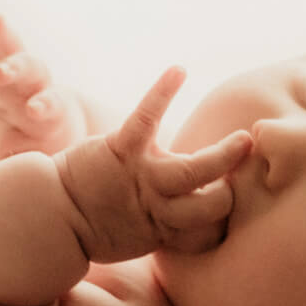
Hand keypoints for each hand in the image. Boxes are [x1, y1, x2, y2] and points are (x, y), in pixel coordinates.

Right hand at [0, 5, 89, 158]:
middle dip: (15, 69)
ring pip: (7, 51)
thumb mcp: (41, 162)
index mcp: (50, 112)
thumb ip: (25, 162)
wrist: (46, 129)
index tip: (35, 110)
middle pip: (28, 70)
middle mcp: (33, 86)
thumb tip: (5, 169)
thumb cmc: (45, 150)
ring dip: (1, 37)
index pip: (48, 105)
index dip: (42, 105)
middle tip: (2, 73)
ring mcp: (11, 74)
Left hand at [54, 67, 251, 262]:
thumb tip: (210, 223)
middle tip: (252, 167)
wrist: (54, 214)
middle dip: (232, 192)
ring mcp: (142, 177)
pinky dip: (162, 92)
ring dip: (222, 157)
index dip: (228, 221)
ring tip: (244, 140)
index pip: (212, 230)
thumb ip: (175, 225)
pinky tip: (178, 70)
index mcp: (166, 229)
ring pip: (193, 172)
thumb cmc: (102, 222)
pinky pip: (146, 118)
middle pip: (213, 205)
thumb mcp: (143, 235)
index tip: (241, 207)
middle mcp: (159, 205)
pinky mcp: (120, 150)